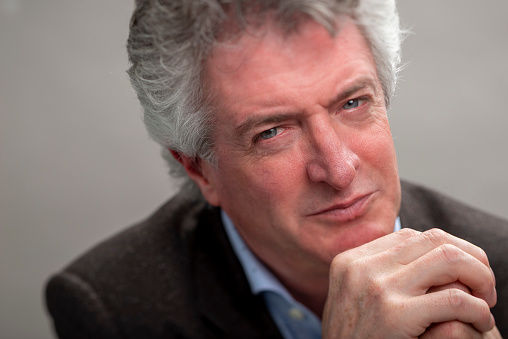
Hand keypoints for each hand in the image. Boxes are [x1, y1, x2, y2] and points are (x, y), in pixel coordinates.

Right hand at [321, 228, 496, 337]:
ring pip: (449, 259)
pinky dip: (478, 309)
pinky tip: (480, 320)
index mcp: (351, 260)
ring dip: (480, 277)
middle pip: (434, 240)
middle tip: (483, 285)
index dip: (445, 249)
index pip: (411, 236)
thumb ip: (375, 273)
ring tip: (485, 300)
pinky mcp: (396, 315)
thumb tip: (417, 255)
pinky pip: (455, 299)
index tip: (459, 273)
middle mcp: (363, 267)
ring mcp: (378, 288)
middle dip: (470, 258)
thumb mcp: (351, 296)